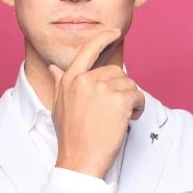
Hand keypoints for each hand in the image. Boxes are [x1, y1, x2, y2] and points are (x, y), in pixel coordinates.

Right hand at [48, 29, 144, 178]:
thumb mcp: (58, 106)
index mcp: (70, 78)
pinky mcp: (120, 101)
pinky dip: (139, 108)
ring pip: (129, 84)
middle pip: (116, 71)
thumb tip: (54, 68)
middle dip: (120, 88)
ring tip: (120, 117)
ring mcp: (103, 89)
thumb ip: (60, 83)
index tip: (115, 32)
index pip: (89, 49)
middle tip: (115, 110)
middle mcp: (86, 79)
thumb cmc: (70, 136)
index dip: (104, 37)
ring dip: (131, 100)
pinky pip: (138, 96)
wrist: (79, 160)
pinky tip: (129, 119)